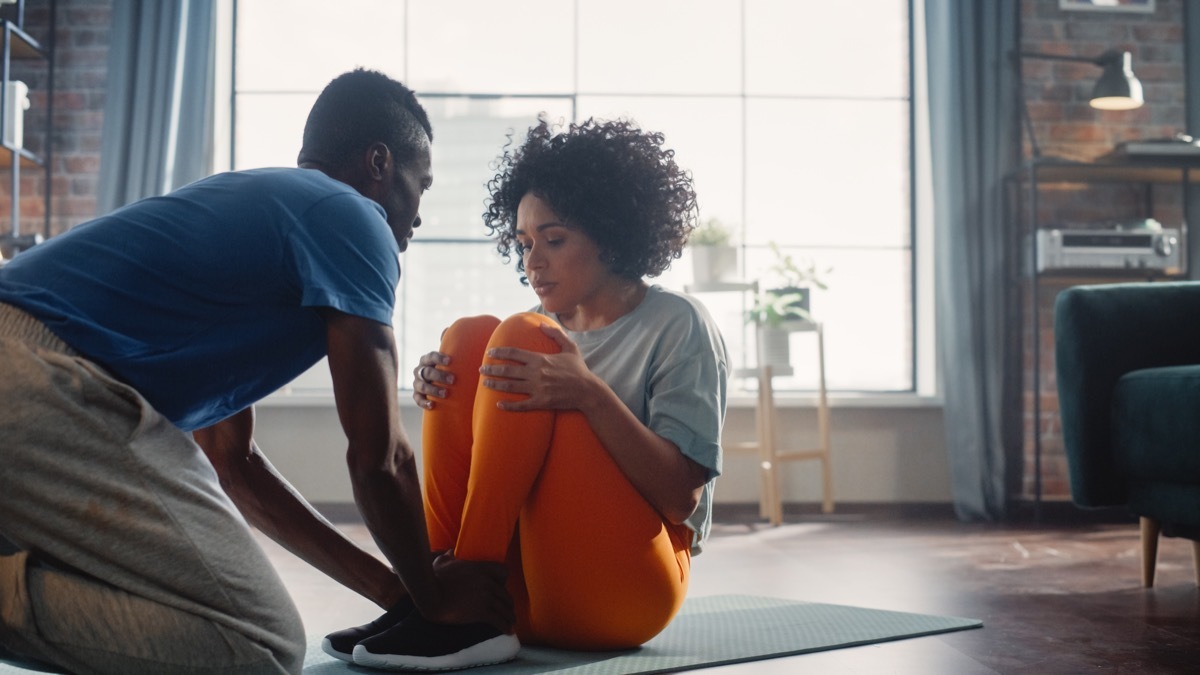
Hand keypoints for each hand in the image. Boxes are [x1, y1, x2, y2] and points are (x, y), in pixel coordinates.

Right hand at [412, 351, 452, 408]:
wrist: (440, 383)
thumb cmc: (447, 369)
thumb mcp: (449, 359)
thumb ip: (451, 346)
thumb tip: (448, 331)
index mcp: (426, 360)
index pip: (431, 357)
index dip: (439, 358)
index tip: (450, 361)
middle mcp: (419, 370)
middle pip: (427, 372)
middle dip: (439, 376)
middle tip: (453, 379)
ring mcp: (417, 383)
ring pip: (422, 386)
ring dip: (433, 390)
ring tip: (445, 393)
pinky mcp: (416, 395)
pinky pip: (417, 399)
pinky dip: (424, 402)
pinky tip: (432, 405)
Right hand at [424, 551, 513, 631]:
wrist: (431, 595)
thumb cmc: (435, 578)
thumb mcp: (442, 562)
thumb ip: (449, 556)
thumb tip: (450, 552)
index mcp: (481, 568)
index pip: (504, 571)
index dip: (504, 580)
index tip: (502, 586)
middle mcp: (487, 582)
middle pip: (505, 593)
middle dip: (508, 603)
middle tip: (509, 609)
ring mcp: (486, 597)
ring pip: (504, 608)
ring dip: (510, 616)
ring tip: (512, 622)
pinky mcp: (481, 612)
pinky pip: (498, 620)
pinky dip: (505, 626)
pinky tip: (508, 631)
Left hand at [479, 322, 597, 411]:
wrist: (588, 391)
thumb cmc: (579, 369)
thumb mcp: (570, 348)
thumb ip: (556, 335)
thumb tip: (542, 325)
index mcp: (541, 359)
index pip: (514, 353)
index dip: (500, 352)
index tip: (490, 353)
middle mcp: (536, 373)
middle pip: (508, 370)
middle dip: (492, 369)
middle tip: (481, 369)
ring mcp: (538, 389)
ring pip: (511, 386)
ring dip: (495, 384)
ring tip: (485, 383)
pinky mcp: (541, 402)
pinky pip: (521, 405)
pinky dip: (508, 406)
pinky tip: (498, 404)